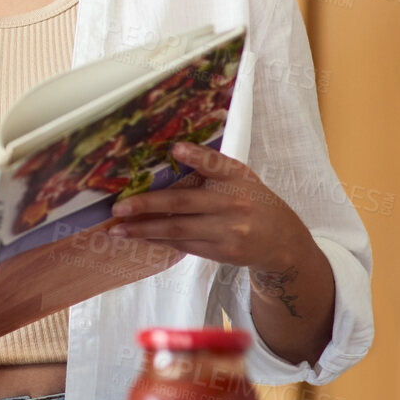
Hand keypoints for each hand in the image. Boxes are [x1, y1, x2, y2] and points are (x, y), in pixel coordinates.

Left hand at [109, 142, 311, 272]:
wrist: (282, 240)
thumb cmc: (253, 200)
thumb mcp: (241, 177)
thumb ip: (212, 165)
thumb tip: (173, 149)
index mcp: (238, 178)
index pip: (216, 164)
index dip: (196, 156)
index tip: (175, 147)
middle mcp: (233, 204)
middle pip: (184, 203)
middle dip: (147, 205)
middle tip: (118, 207)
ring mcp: (228, 231)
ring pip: (179, 230)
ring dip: (145, 230)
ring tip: (119, 229)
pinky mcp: (223, 252)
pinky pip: (185, 246)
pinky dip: (160, 241)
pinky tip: (142, 237)